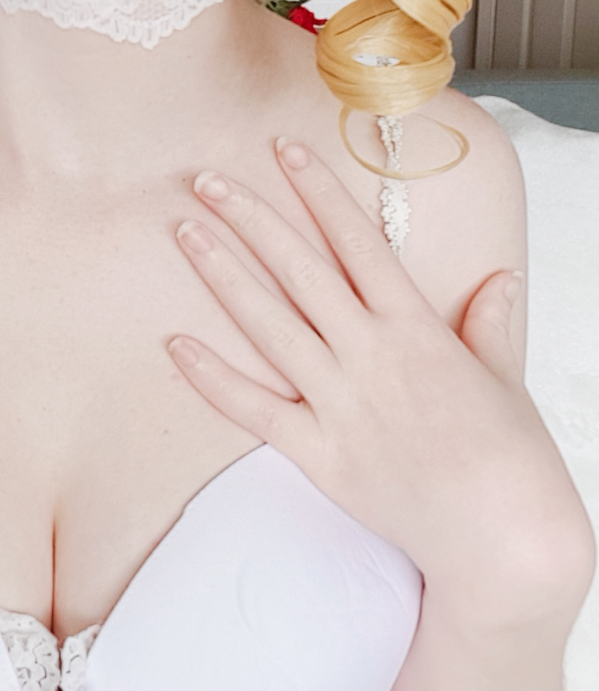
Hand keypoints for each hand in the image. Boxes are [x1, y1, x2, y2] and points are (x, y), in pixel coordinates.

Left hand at [168, 139, 563, 602]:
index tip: (284, 151)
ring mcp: (340, 404)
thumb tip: (499, 280)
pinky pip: (254, 410)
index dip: (318, 192)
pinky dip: (213, 377)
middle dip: (252, 218)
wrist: (504, 540)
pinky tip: (176, 343)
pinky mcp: (319, 454)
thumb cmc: (513, 462)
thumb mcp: (504, 380)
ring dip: (224, 275)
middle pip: (299, 270)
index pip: (357, 241)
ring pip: (269, 324)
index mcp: (417, 329)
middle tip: (207, 179)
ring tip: (186, 232)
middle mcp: (371, 356)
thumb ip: (489, 326)